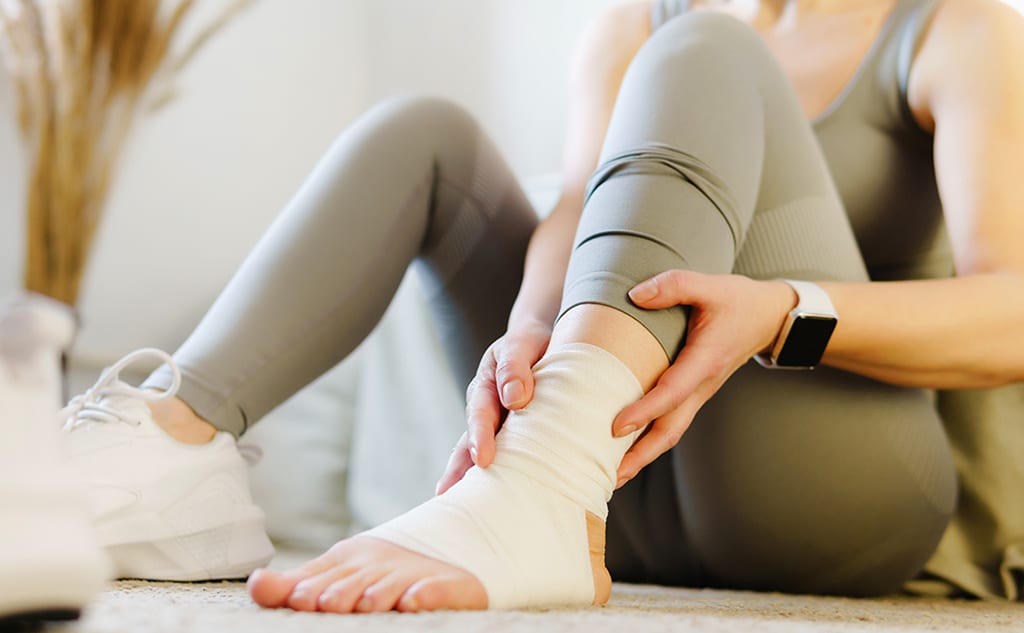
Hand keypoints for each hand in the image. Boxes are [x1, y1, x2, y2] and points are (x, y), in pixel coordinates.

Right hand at [435, 321, 551, 494]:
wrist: (545, 341)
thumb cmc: (532, 343)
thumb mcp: (522, 343)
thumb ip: (516, 366)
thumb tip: (515, 398)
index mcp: (486, 387)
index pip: (480, 414)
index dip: (480, 436)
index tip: (482, 458)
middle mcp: (486, 411)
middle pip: (468, 444)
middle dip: (459, 471)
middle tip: (451, 496)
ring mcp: (497, 428)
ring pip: (478, 457)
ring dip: (471, 481)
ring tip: (464, 510)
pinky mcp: (513, 440)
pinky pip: (504, 461)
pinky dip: (499, 481)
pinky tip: (500, 504)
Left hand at [611, 270, 796, 487]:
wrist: (771, 319)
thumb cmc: (739, 301)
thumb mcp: (710, 284)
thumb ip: (674, 285)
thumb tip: (635, 295)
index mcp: (706, 360)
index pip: (672, 393)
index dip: (644, 411)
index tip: (615, 427)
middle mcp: (703, 385)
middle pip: (671, 429)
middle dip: (641, 454)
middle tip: (609, 474)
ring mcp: (700, 393)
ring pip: (671, 432)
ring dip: (643, 455)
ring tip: (612, 475)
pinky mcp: (695, 394)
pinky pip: (671, 423)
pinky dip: (650, 440)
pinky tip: (627, 448)